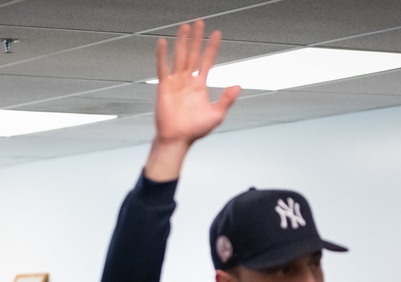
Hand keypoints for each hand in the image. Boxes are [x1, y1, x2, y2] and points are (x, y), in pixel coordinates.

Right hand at [144, 20, 240, 181]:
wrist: (177, 139)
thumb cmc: (195, 130)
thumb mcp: (216, 114)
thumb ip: (227, 99)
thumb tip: (238, 85)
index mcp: (199, 86)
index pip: (207, 61)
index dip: (212, 47)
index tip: (216, 34)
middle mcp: (187, 81)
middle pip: (193, 54)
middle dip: (197, 39)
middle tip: (200, 23)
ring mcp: (175, 82)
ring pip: (180, 56)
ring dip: (182, 42)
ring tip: (185, 27)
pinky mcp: (164, 87)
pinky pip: (163, 67)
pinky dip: (162, 55)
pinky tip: (163, 42)